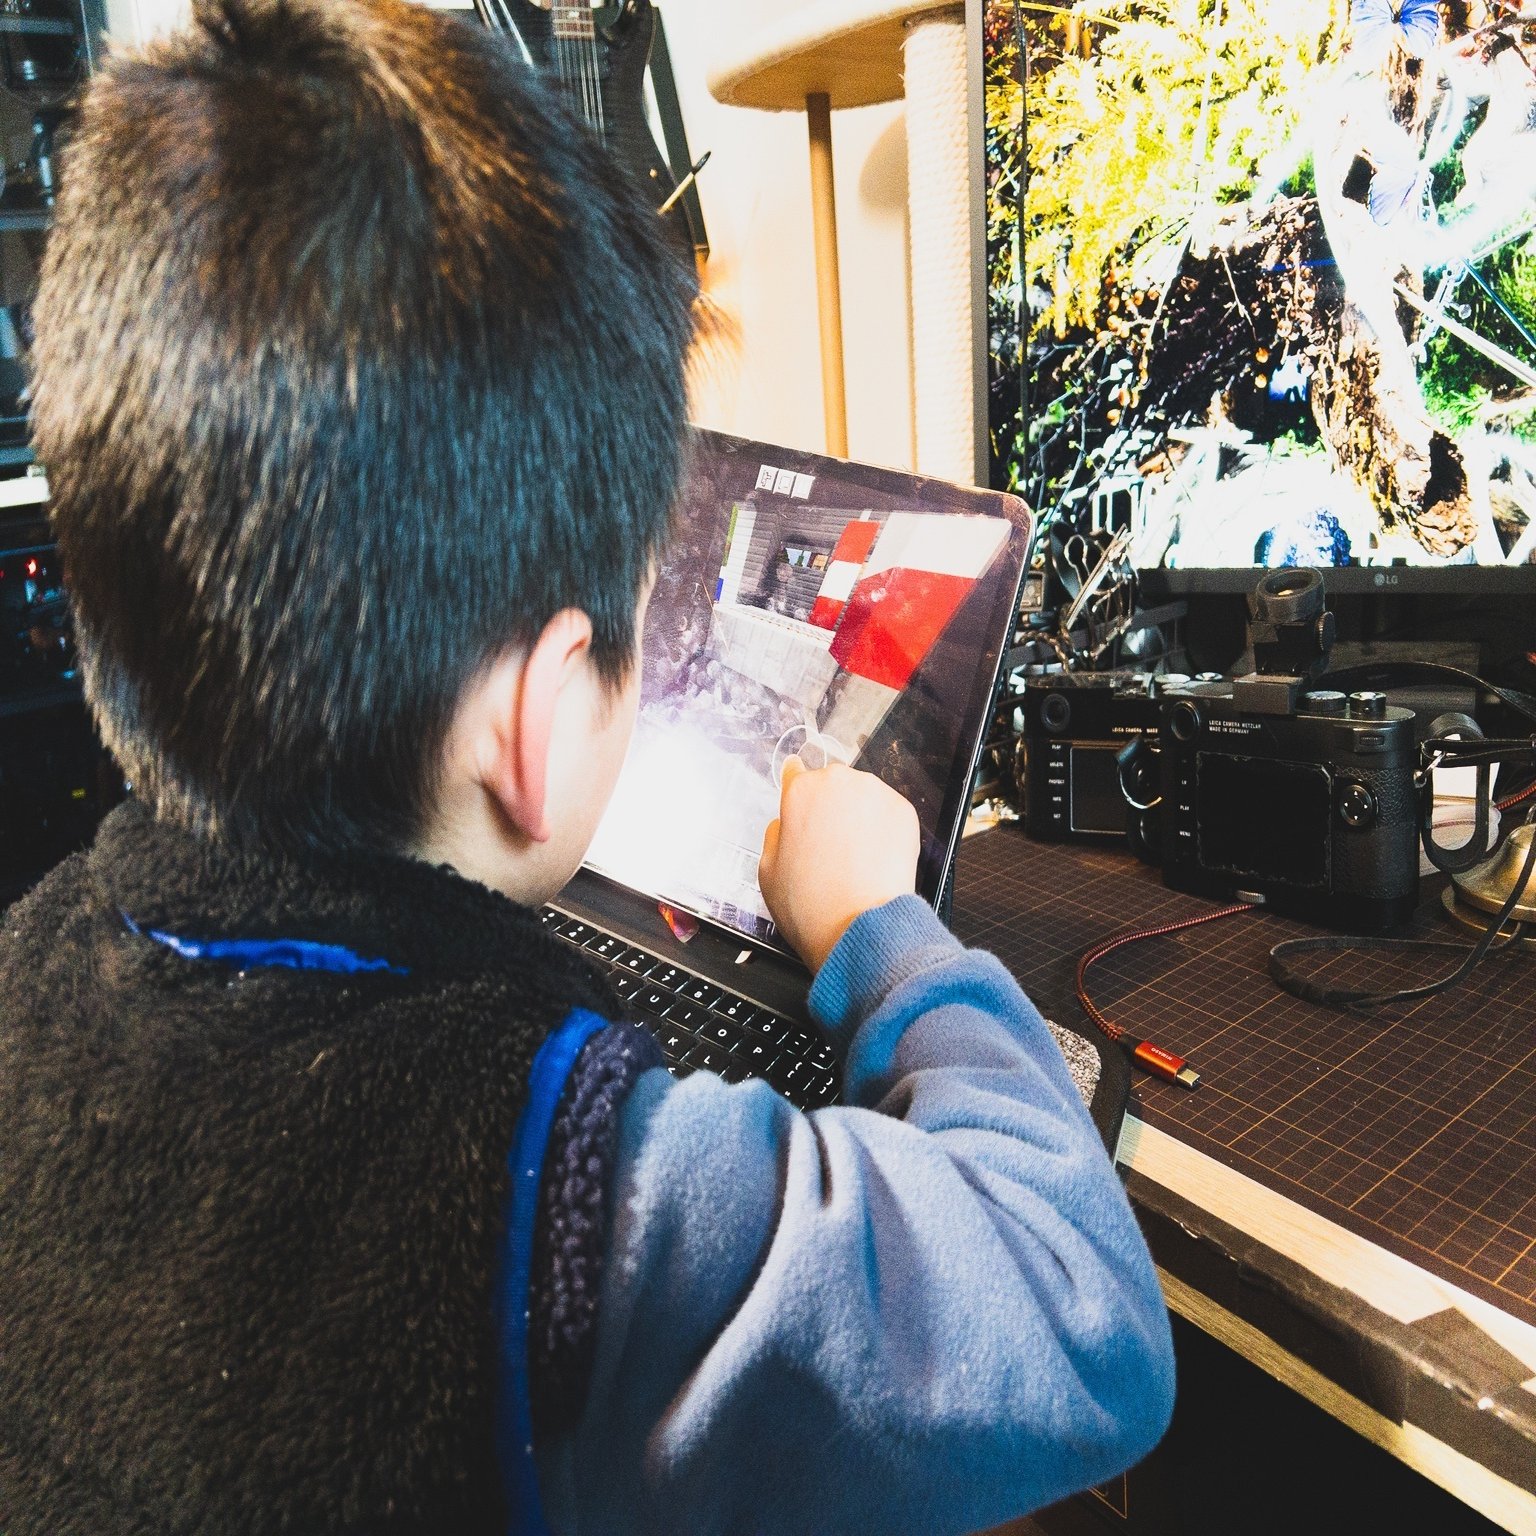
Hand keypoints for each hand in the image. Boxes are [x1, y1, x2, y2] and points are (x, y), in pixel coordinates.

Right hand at [759, 756, 919, 974]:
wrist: (859, 927)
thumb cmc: (811, 906)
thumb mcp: (767, 871)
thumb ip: (775, 835)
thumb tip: (785, 825)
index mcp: (800, 792)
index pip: (795, 771)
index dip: (797, 788)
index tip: (802, 797)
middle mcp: (838, 782)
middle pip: (831, 785)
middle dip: (830, 807)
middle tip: (828, 845)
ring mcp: (875, 794)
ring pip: (862, 796)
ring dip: (858, 816)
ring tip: (854, 856)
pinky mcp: (904, 811)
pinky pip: (888, 812)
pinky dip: (883, 829)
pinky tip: (874, 858)